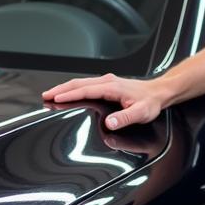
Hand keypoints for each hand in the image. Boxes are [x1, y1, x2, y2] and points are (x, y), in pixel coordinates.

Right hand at [41, 73, 164, 129]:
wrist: (159, 92)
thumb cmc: (150, 102)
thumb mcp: (141, 113)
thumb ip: (125, 118)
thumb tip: (110, 123)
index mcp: (112, 87)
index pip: (86, 90)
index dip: (69, 95)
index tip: (55, 98)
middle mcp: (108, 82)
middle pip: (78, 83)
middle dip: (60, 89)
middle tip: (45, 96)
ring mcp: (107, 81)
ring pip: (81, 82)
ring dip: (65, 88)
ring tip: (50, 94)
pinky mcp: (107, 84)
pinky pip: (86, 84)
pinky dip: (73, 88)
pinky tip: (68, 93)